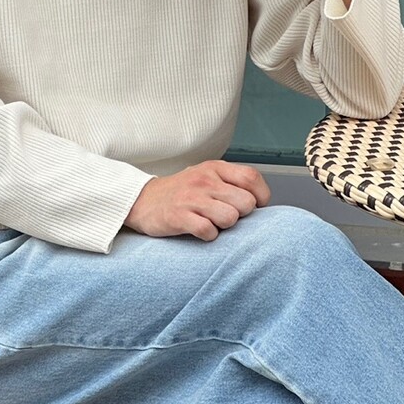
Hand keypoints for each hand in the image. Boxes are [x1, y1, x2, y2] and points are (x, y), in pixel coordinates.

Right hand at [125, 161, 270, 240]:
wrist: (143, 201)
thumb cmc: (182, 192)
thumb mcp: (206, 177)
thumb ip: (232, 183)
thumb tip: (260, 202)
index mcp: (214, 168)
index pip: (252, 178)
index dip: (260, 196)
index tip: (255, 207)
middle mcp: (204, 180)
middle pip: (245, 203)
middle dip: (241, 215)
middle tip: (226, 215)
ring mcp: (191, 198)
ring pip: (230, 218)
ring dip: (224, 226)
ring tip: (212, 222)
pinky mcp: (178, 216)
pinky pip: (208, 231)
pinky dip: (208, 236)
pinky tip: (200, 231)